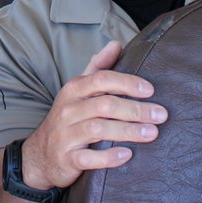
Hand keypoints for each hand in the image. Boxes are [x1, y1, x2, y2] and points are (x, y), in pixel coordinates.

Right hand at [18, 41, 167, 190]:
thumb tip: (116, 44)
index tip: (150, 90)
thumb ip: (97, 67)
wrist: (40, 155)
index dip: (126, 83)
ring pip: (97, 129)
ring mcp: (66, 134)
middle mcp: (68, 110)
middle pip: (104, 105)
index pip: (101, 79)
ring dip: (127, 131)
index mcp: (73, 90)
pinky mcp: (67, 159)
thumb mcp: (78, 90)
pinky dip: (108, 157)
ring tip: (152, 133)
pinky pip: (88, 158)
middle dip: (135, 109)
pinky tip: (127, 155)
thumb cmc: (68, 118)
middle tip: (161, 115)